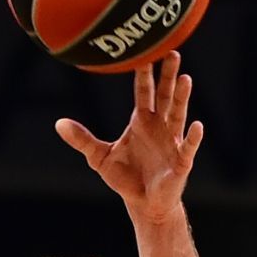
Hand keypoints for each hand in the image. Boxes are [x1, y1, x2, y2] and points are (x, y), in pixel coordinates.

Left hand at [55, 51, 201, 224]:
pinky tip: (197, 126)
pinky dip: (193, 137)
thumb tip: (59, 123)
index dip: (144, 73)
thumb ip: (82, 140)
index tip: (144, 51)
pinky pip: (188, 147)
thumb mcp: (99, 157)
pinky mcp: (180, 162)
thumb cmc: (126, 178)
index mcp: (142, 121)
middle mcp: (160, 126)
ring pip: (178, 114)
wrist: (144, 204)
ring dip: (182, 97)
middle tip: (172, 51)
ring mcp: (172, 142)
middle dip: (168, 75)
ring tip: (186, 78)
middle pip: (165, 95)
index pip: (144, 91)